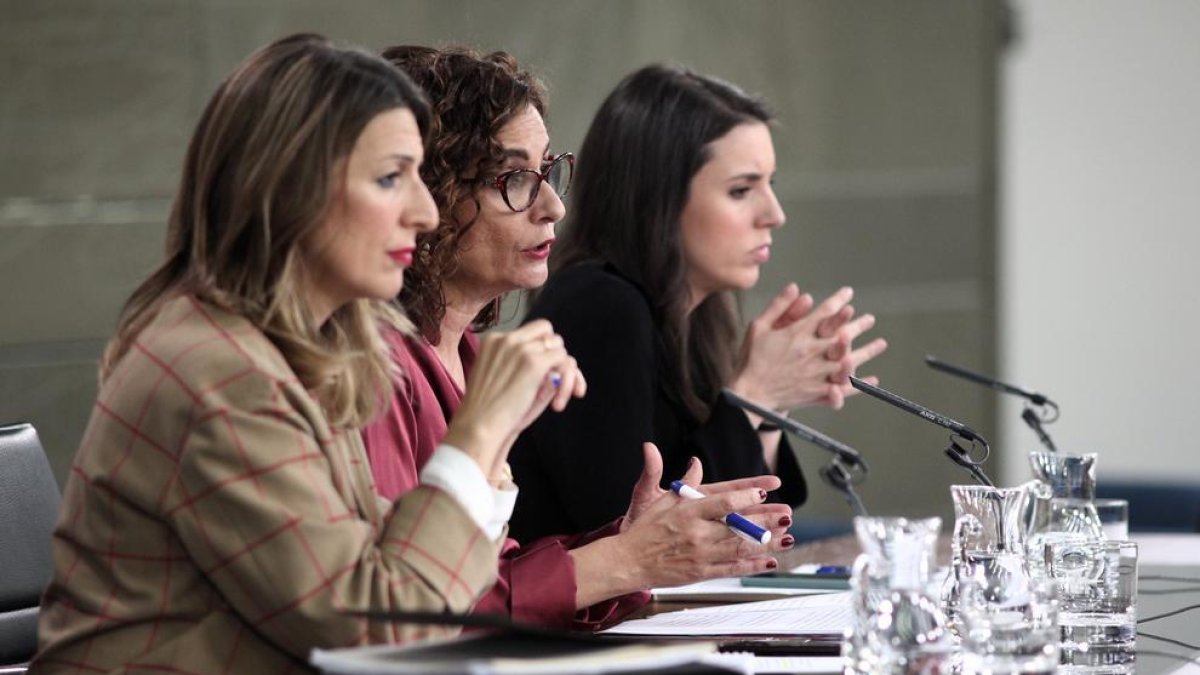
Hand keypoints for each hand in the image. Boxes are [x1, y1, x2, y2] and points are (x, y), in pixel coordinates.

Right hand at [443, 320, 584, 475]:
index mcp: (493, 340)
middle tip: (559, 384)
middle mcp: (507, 338)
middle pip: (548, 333)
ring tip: (558, 401)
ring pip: (560, 348)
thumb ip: (518, 365)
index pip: (530, 332)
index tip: (546, 374)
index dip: (542, 351)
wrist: (477, 427)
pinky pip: (565, 362)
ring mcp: (521, 349)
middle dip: (556, 356)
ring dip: (566, 374)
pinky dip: (568, 383)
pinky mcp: (534, 363)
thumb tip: (554, 363)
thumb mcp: (498, 378)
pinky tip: (556, 405)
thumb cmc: (486, 413)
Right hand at [570, 444, 793, 606]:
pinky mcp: (702, 572)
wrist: (630, 561)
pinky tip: (770, 561)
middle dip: (765, 520)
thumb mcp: (662, 500)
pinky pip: (732, 569)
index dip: (745, 496)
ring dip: (766, 543)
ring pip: (740, 548)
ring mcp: (701, 555)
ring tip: (786, 536)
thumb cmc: (645, 530)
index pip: (722, 502)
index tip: (762, 490)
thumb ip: (685, 484)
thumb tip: (695, 464)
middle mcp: (697, 533)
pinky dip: (753, 565)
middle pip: (738, 526)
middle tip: (785, 513)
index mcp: (688, 512)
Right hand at [730, 284, 886, 410]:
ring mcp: (817, 372)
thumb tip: (795, 287)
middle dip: (858, 325)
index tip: (848, 293)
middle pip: (843, 335)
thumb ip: (779, 306)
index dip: (838, 301)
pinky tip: (872, 379)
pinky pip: (844, 387)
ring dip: (867, 351)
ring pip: (849, 360)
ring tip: (880, 344)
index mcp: (798, 334)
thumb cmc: (751, 359)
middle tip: (869, 319)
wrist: (749, 393)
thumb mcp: (759, 326)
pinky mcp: (817, 391)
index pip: (825, 313)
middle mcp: (812, 351)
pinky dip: (859, 384)